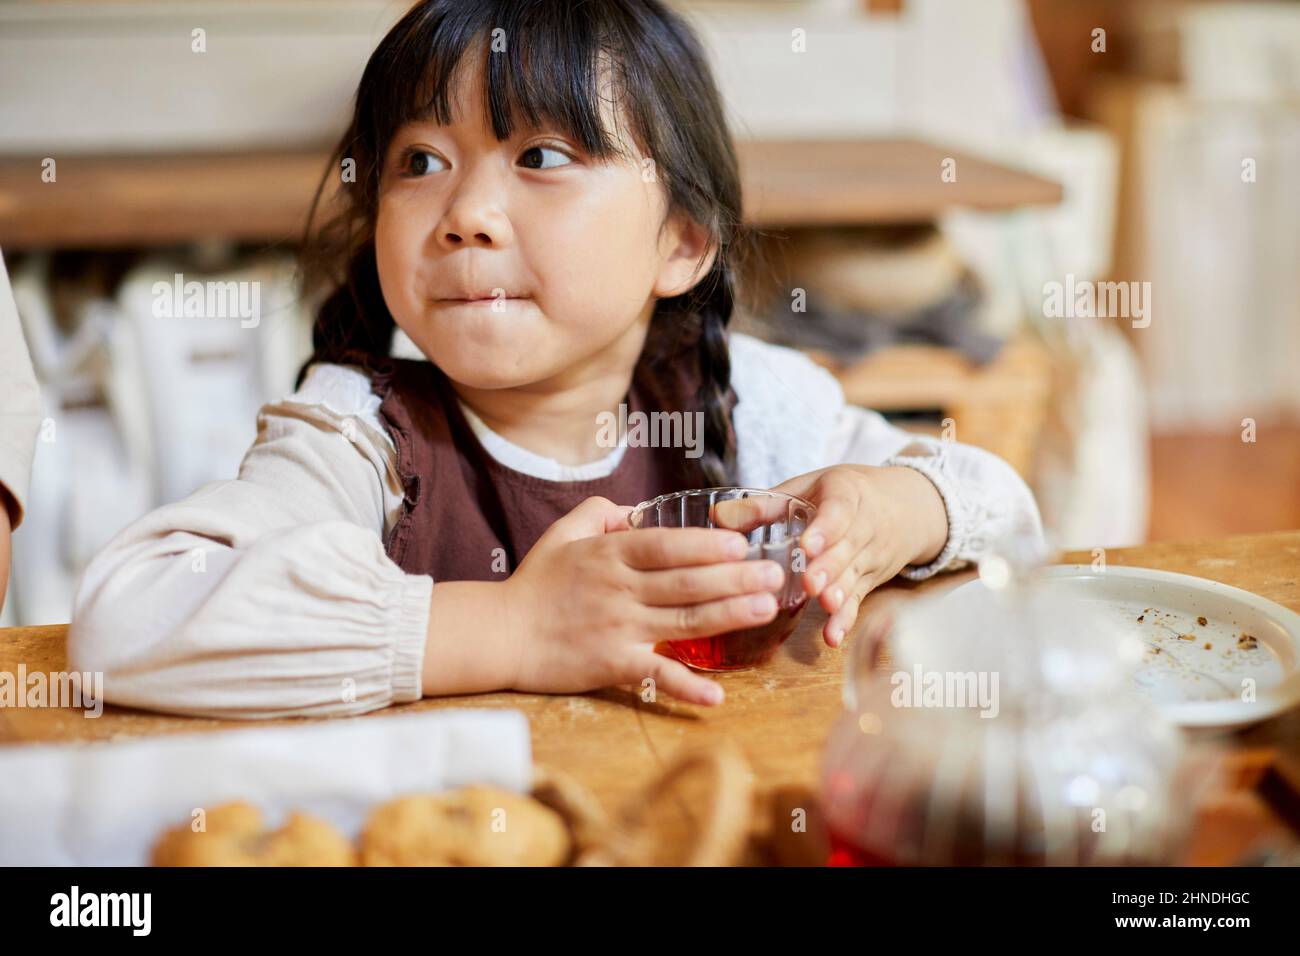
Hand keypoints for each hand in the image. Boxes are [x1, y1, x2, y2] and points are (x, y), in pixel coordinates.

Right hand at [503, 496, 786, 705]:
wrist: (500, 634)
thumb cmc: (534, 584)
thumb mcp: (562, 534)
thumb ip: (599, 513)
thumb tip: (633, 509)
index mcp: (610, 554)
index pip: (667, 545)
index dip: (706, 544)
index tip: (741, 544)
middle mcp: (619, 588)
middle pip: (687, 582)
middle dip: (736, 578)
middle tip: (776, 574)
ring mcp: (618, 628)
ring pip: (684, 620)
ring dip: (730, 616)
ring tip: (766, 609)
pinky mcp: (612, 664)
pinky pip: (656, 674)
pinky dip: (687, 687)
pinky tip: (717, 696)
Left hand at [763, 465, 947, 647]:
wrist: (905, 506)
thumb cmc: (845, 494)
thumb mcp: (808, 487)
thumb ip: (765, 504)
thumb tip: (718, 517)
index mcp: (847, 494)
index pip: (839, 510)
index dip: (826, 529)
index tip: (808, 545)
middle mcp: (866, 525)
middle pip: (848, 548)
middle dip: (830, 567)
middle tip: (811, 584)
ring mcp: (871, 556)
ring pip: (856, 575)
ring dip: (840, 593)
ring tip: (825, 606)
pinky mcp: (870, 581)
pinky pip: (860, 600)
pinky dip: (847, 619)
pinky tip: (833, 637)